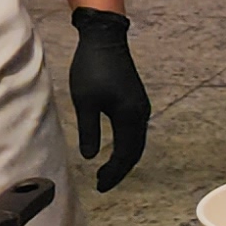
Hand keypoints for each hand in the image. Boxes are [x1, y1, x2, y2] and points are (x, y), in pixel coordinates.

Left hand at [67, 7, 148, 190]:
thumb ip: (89, 131)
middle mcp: (140, 115)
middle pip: (134, 152)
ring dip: (123, 158)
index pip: (124, 155)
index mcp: (129, 117)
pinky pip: (135, 131)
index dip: (113, 173)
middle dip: (119, 170)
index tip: (99, 186)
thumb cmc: (91, 68)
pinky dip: (126, 145)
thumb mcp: (85, 102)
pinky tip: (115, 148)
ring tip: (108, 170)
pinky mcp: (136, 101)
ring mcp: (140, 107)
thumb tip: (90, 157)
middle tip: (103, 183)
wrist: (105, 39)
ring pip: (136, 142)